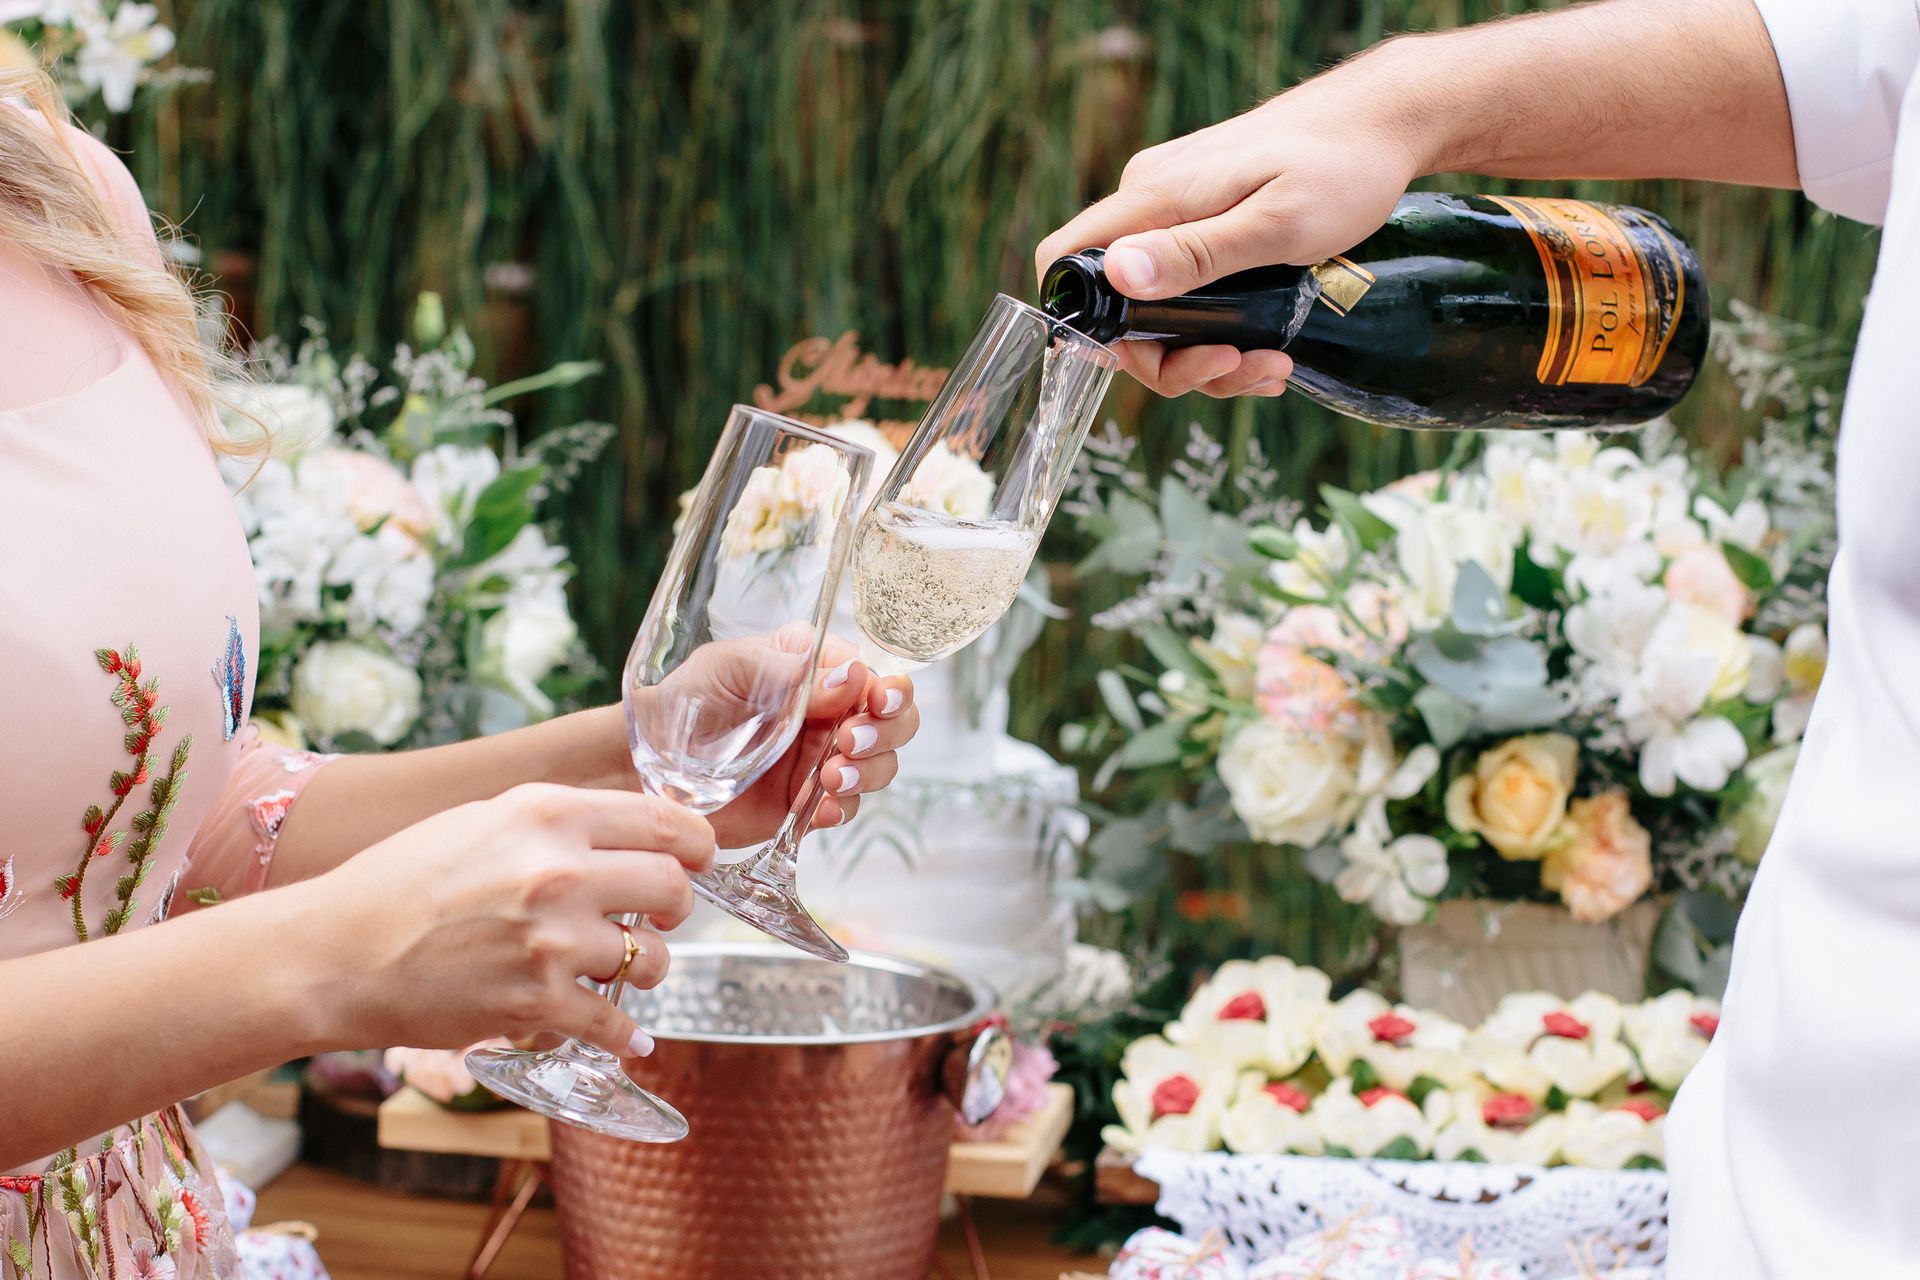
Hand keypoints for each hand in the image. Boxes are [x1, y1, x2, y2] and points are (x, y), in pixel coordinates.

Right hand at [309, 784, 714, 1061]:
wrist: (335, 952)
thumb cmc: (403, 881)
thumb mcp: (486, 819)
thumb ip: (560, 821)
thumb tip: (637, 827)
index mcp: (548, 813)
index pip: (667, 822)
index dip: (697, 845)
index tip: (699, 859)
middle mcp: (558, 871)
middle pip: (675, 886)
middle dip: (678, 904)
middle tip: (660, 915)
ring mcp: (551, 941)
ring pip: (653, 957)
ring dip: (647, 966)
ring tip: (617, 967)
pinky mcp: (536, 1004)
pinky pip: (616, 1022)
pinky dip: (625, 1033)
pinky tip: (627, 1035)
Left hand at [702, 634, 918, 846]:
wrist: (646, 765)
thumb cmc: (684, 702)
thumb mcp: (731, 669)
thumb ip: (790, 672)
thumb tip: (853, 677)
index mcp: (812, 666)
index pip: (873, 674)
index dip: (887, 690)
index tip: (876, 704)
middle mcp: (825, 709)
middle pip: (892, 721)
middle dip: (885, 734)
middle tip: (849, 744)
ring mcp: (819, 756)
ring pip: (878, 765)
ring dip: (866, 773)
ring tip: (829, 779)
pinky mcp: (807, 799)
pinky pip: (844, 806)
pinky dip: (841, 808)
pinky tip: (820, 809)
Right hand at [1035, 56, 1427, 397]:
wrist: (1384, 125)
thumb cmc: (1342, 168)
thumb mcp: (1276, 224)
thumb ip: (1195, 252)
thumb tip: (1117, 274)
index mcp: (1154, 198)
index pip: (1065, 260)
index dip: (1083, 324)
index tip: (1147, 358)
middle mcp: (1153, 203)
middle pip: (1119, 307)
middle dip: (1172, 359)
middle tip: (1239, 367)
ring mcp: (1178, 213)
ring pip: (1160, 310)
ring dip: (1207, 356)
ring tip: (1273, 366)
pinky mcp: (1205, 223)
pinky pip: (1190, 292)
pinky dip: (1221, 332)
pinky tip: (1269, 348)